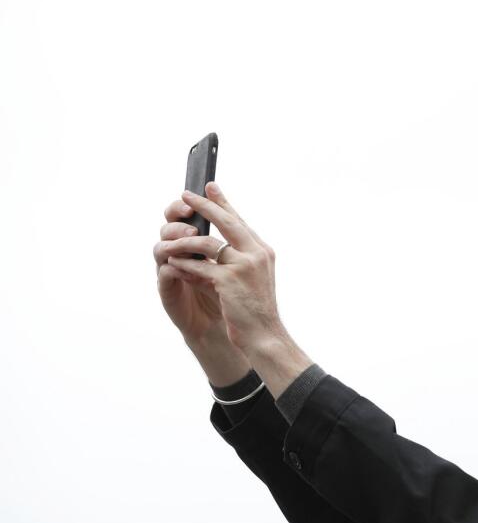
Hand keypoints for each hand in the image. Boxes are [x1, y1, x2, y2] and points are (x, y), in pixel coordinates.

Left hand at [160, 182, 311, 397]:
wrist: (264, 335)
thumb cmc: (255, 309)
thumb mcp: (251, 278)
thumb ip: (235, 259)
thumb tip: (208, 244)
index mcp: (262, 251)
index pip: (239, 220)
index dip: (223, 202)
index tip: (209, 187)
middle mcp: (256, 254)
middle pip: (226, 221)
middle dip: (204, 206)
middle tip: (185, 194)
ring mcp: (243, 266)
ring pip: (207, 243)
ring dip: (184, 241)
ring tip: (169, 241)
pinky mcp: (228, 281)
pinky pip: (198, 266)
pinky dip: (184, 265)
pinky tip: (173, 264)